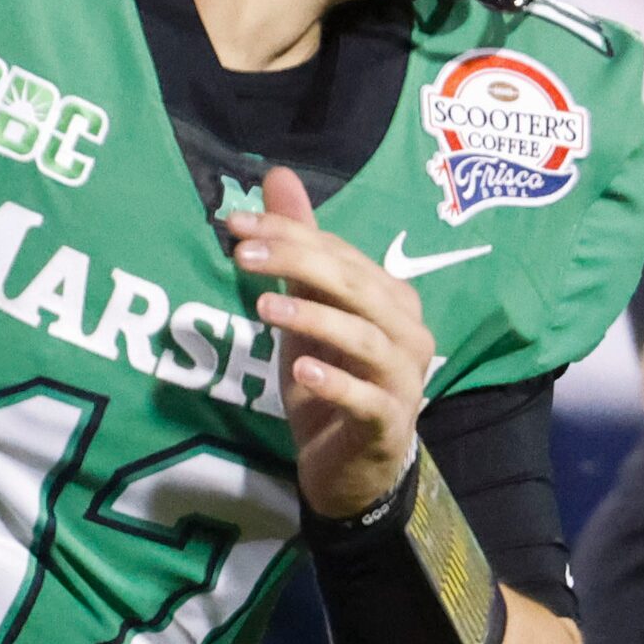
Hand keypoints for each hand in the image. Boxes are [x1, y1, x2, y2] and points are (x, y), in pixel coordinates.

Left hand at [229, 166, 434, 516]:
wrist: (351, 467)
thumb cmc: (332, 378)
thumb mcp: (307, 310)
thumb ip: (300, 249)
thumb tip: (278, 175)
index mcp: (392, 297)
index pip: (340, 253)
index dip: (290, 234)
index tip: (235, 223)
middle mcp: (408, 332)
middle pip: (356, 286)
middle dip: (299, 263)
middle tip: (242, 254)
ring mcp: (404, 380)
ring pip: (366, 339)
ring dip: (315, 319)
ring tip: (265, 308)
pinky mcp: (389, 424)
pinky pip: (367, 399)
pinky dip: (336, 383)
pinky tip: (303, 371)